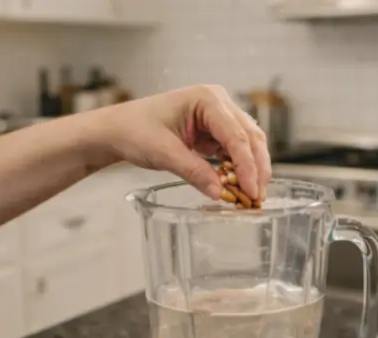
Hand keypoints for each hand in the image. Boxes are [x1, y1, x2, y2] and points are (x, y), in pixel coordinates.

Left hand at [91, 85, 271, 202]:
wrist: (119, 130)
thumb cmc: (135, 130)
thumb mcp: (164, 153)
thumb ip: (194, 172)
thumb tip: (220, 193)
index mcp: (206, 99)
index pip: (237, 136)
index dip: (247, 166)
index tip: (251, 192)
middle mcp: (218, 104)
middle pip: (251, 138)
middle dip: (257, 169)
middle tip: (258, 198)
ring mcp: (220, 117)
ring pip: (249, 145)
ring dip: (253, 170)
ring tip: (252, 196)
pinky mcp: (217, 132)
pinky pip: (237, 152)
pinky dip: (241, 170)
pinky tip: (240, 187)